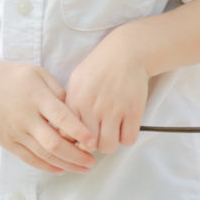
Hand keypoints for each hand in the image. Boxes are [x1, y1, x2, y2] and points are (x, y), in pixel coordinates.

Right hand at [0, 60, 94, 173]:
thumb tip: (78, 111)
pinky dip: (46, 166)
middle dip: (76, 155)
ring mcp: (15, 132)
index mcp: (37, 98)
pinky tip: (61, 169)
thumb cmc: (15, 77)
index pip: (61, 118)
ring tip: (84, 168)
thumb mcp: (39, 74)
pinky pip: (28, 158)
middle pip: (53, 143)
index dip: (79, 132)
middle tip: (93, 161)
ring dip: (65, 164)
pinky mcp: (7, 142)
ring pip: (43, 154)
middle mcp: (26, 118)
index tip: (94, 142)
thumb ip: (59, 92)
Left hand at [63, 30, 150, 155]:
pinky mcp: (134, 111)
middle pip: (87, 146)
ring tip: (111, 133)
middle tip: (96, 136)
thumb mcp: (76, 82)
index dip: (72, 141)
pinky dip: (126, 137)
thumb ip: (70, 105)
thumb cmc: (99, 67)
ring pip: (108, 147)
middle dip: (91, 145)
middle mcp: (93, 108)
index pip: (66, 136)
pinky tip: (124, 128)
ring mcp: (114, 110)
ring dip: (110, 143)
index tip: (78, 137)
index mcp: (76, 101)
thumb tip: (67, 129)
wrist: (127, 53)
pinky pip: (128, 139)